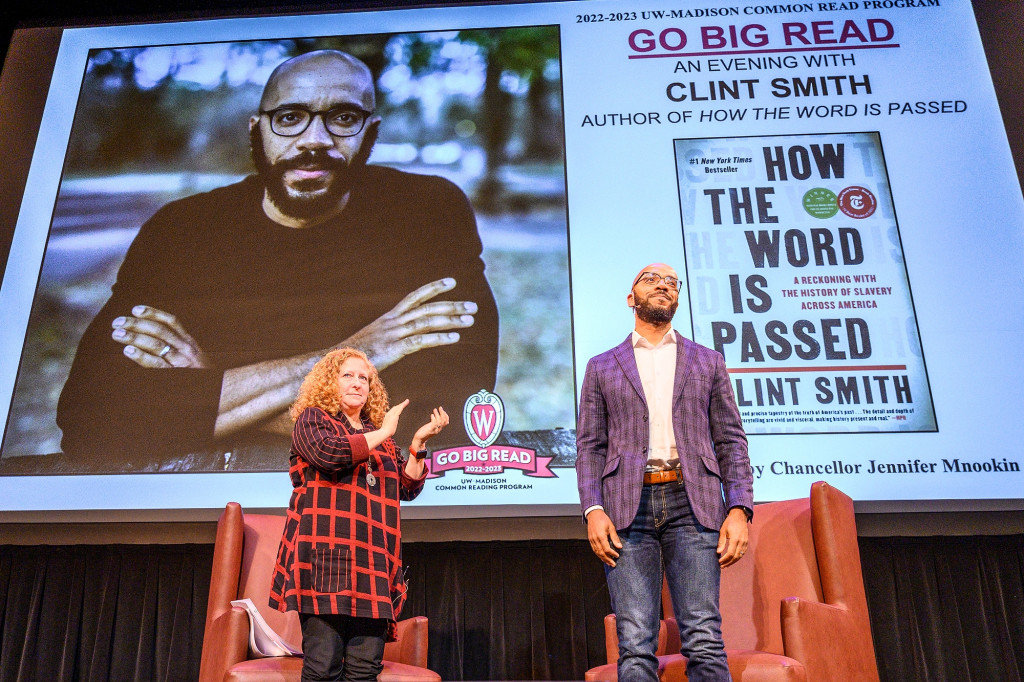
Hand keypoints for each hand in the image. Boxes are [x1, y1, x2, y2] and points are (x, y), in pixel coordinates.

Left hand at [111, 305, 208, 367]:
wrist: (213, 391)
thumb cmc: (197, 374)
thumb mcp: (193, 357)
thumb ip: (177, 346)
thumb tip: (149, 333)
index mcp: (189, 342)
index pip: (171, 322)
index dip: (153, 313)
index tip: (135, 310)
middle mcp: (186, 349)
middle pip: (159, 331)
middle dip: (136, 324)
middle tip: (117, 322)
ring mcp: (181, 362)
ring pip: (156, 344)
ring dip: (134, 337)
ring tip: (117, 334)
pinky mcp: (174, 375)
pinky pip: (155, 364)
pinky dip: (141, 356)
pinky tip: (128, 351)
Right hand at [340, 278, 477, 370]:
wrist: (335, 363)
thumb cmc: (355, 356)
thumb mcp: (374, 342)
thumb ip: (391, 338)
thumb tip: (403, 340)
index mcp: (389, 318)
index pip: (415, 297)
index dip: (434, 288)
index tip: (452, 282)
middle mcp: (393, 322)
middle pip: (427, 308)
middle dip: (451, 306)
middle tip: (473, 306)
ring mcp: (393, 334)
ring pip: (427, 322)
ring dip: (450, 319)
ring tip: (470, 319)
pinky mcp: (393, 349)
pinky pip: (421, 341)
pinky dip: (439, 338)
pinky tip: (455, 337)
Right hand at [379, 399, 409, 438]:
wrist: (384, 433)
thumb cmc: (385, 433)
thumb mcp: (387, 428)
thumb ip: (390, 426)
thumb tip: (391, 429)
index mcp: (387, 416)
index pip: (392, 411)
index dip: (397, 408)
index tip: (400, 406)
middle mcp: (389, 414)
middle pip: (395, 408)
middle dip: (400, 405)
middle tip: (405, 402)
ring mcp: (391, 414)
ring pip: (398, 407)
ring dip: (403, 404)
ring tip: (407, 401)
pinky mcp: (395, 415)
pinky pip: (400, 408)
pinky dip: (403, 405)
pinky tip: (406, 402)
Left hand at [410, 407, 448, 451]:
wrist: (419, 439)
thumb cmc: (424, 432)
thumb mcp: (430, 427)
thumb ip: (433, 423)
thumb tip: (434, 416)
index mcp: (439, 429)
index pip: (446, 422)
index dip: (446, 415)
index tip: (443, 410)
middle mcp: (438, 430)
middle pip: (444, 421)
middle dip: (443, 413)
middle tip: (440, 407)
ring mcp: (435, 430)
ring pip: (440, 421)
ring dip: (438, 414)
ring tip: (435, 409)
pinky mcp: (430, 430)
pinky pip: (434, 424)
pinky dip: (434, 418)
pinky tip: (431, 415)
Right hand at [586, 509, 621, 566]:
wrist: (593, 514)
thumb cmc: (603, 519)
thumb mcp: (611, 527)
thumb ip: (615, 537)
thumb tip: (619, 547)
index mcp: (601, 536)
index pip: (606, 549)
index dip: (612, 553)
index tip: (617, 555)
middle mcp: (595, 539)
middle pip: (601, 553)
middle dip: (607, 559)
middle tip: (613, 564)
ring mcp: (592, 540)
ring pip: (597, 552)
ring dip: (603, 559)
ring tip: (608, 563)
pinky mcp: (590, 540)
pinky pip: (594, 549)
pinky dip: (598, 554)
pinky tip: (602, 557)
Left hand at [717, 508, 749, 567]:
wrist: (739, 516)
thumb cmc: (729, 523)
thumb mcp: (723, 531)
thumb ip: (721, 542)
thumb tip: (718, 552)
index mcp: (735, 539)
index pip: (730, 553)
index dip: (724, 559)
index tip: (719, 562)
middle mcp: (741, 542)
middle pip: (735, 557)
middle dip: (728, 563)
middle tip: (721, 566)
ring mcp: (745, 543)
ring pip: (740, 556)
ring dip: (733, 561)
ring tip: (726, 565)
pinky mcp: (746, 542)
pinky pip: (742, 553)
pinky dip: (737, 557)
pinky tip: (732, 559)